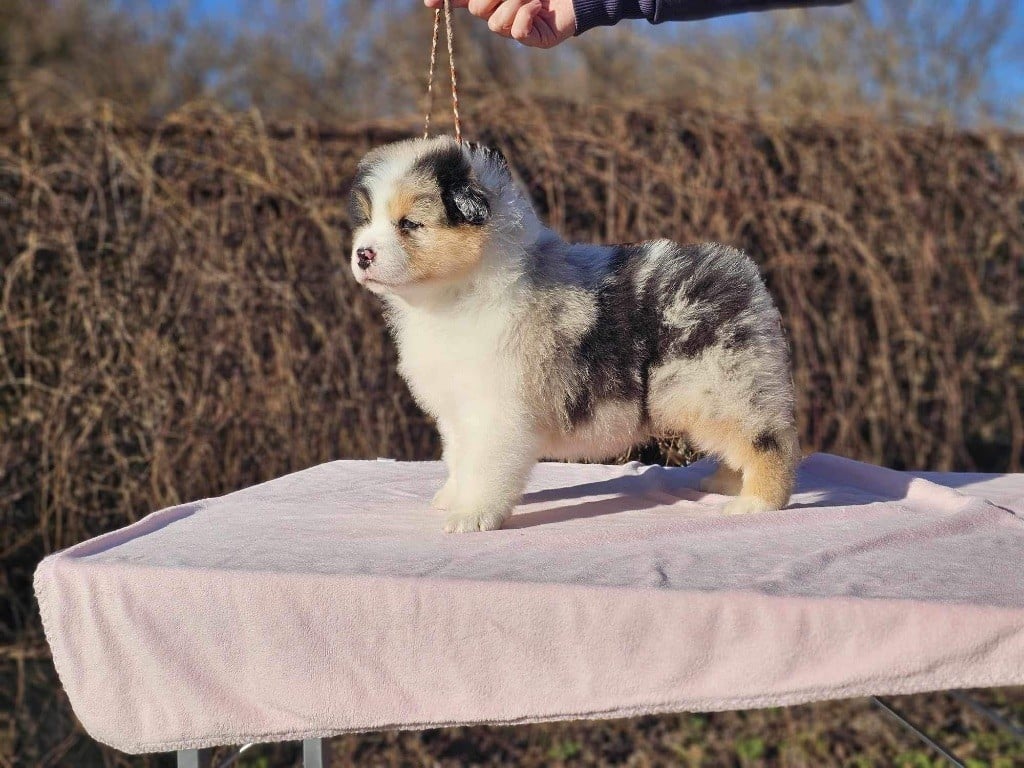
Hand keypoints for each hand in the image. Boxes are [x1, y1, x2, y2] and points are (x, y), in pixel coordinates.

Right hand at [423, 0, 576, 48]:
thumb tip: (449, 0)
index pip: (461, 1)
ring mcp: (516, 28)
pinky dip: (526, 15)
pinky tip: (538, 7)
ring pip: (495, 23)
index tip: (430, 3)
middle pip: (477, 9)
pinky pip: (516, 32)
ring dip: (514, 1)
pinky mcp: (535, 40)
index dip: (444, 1)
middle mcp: (501, 13)